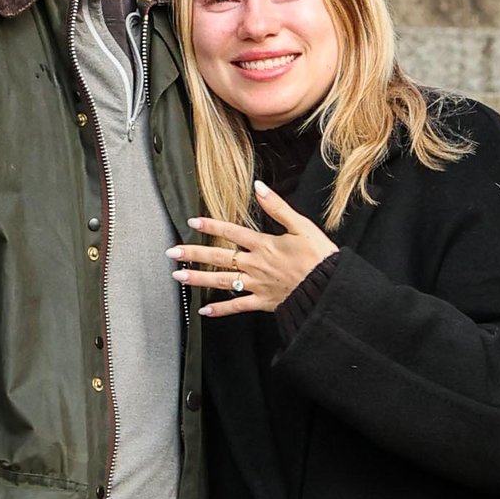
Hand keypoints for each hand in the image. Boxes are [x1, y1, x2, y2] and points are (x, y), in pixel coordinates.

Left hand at [170, 184, 335, 316]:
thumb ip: (277, 207)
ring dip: (198, 279)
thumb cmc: (319, 257)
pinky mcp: (263, 302)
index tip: (192, 223)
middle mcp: (255, 265)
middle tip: (172, 253)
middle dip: (193, 254)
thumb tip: (259, 187)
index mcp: (264, 245)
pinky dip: (220, 310)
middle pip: (219, 258)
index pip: (231, 232)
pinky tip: (203, 311)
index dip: (211, 226)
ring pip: (222, 282)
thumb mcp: (301, 225)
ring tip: (178, 277)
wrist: (328, 289)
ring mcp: (257, 285)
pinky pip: (237, 307)